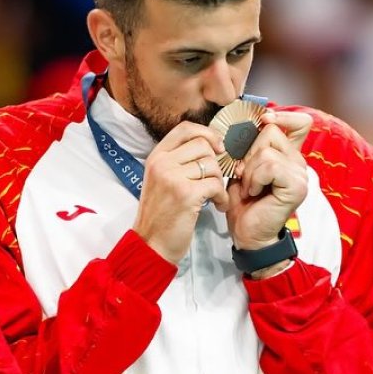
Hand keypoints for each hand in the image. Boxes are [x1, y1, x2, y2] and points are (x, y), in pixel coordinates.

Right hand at [134, 121, 226, 263]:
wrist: (151, 245)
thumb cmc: (161, 215)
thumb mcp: (162, 180)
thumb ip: (178, 161)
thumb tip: (210, 145)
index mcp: (156, 156)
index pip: (186, 128)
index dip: (207, 133)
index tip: (219, 147)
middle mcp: (162, 163)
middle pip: (203, 145)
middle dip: (216, 164)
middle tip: (215, 181)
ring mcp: (172, 177)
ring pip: (212, 165)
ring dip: (220, 182)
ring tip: (216, 197)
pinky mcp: (186, 194)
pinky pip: (216, 185)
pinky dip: (222, 197)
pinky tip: (217, 206)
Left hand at [225, 111, 312, 251]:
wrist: (247, 234)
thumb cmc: (243, 202)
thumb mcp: (242, 167)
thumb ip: (249, 146)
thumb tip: (246, 124)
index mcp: (288, 154)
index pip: (300, 122)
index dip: (282, 116)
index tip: (263, 121)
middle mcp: (298, 162)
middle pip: (271, 131)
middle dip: (248, 151)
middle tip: (243, 174)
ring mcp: (300, 174)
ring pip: (266, 150)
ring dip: (249, 170)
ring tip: (249, 187)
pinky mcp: (297, 186)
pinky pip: (270, 166)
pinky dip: (255, 178)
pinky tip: (254, 193)